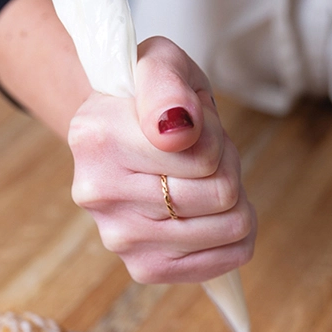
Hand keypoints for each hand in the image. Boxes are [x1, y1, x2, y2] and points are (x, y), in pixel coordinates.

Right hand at [68, 36, 256, 283]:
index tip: (195, 124)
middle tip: (204, 154)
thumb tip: (178, 129)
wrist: (119, 137)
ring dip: (232, 199)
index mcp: (97, 137)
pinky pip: (225, 261)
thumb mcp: (160, 63)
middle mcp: (98, 194)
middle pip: (221, 193)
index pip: (204, 155)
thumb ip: (167, 84)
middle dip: (227, 166)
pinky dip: (234, 237)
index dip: (216, 135)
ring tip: (204, 181)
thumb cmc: (150, 100)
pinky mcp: (143, 268)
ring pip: (229, 227)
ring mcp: (119, 238)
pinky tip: (214, 216)